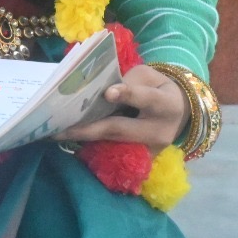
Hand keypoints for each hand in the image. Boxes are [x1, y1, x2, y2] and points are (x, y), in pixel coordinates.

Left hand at [56, 65, 187, 151]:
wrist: (180, 114)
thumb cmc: (158, 89)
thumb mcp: (150, 76)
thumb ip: (128, 81)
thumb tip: (100, 91)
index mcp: (165, 104)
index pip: (145, 98)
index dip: (126, 95)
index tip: (106, 93)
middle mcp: (159, 131)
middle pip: (121, 129)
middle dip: (90, 128)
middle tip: (61, 126)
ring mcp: (151, 150)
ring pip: (113, 144)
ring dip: (85, 138)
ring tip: (57, 133)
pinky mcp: (143, 160)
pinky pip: (115, 153)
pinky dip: (93, 146)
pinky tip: (71, 139)